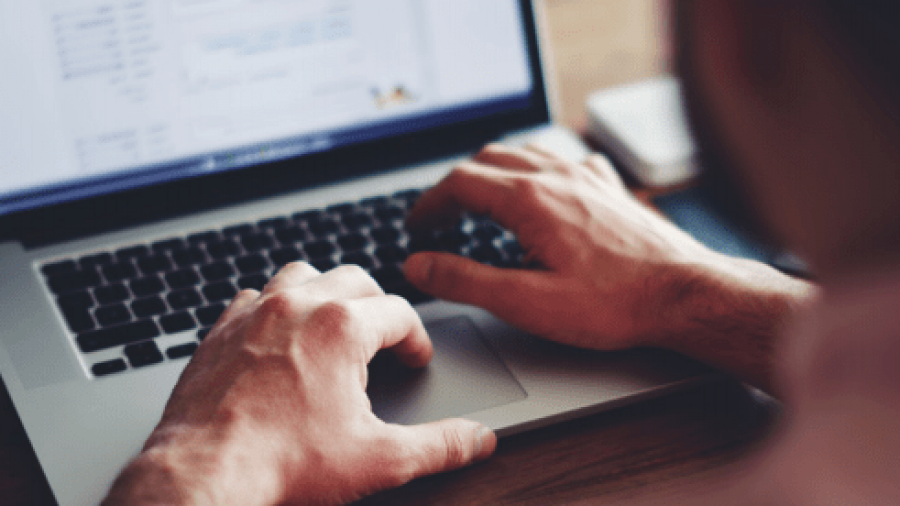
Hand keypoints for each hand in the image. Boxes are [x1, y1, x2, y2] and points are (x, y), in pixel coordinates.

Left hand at [104, 263, 495, 505]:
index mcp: (342, 327)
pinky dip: (274, 307)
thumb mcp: (378, 458)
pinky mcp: (221, 329)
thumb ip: (438, 445)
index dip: (417, 338)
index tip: (415, 359)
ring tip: (335, 323)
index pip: (400, 313)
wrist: (205, 473)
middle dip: (378, 305)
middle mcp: (299, 306)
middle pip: (356, 279)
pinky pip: (254, 296)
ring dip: (326, 292)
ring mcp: (255, 312)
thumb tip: (478, 439)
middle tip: (384, 338)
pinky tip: (279, 336)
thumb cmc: (283, 462)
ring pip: (303, 274)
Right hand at [404, 144, 720, 349]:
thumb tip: (419, 264)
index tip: (416, 225)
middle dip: (455, 186)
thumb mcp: (526, 302)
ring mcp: (586, 177)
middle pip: (487, 161)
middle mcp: (557, 176)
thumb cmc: (614, 303)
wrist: (685, 293)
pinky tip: (542, 188)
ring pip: (524, 153)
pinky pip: (563, 159)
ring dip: (491, 171)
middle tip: (440, 217)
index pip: (459, 183)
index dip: (429, 204)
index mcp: (530, 199)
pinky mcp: (610, 187)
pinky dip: (536, 169)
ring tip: (479, 199)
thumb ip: (465, 280)